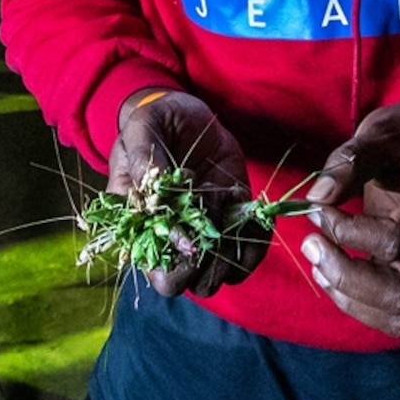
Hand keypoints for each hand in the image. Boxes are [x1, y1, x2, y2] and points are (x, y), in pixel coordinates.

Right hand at [108, 88, 255, 297]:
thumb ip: (145, 156)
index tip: (192, 226)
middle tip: (214, 217)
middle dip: (211, 261)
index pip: (160, 275)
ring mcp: (204, 234)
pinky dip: (258, 240)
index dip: (181, 262)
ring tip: (228, 200)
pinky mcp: (231, 221)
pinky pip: (249, 253)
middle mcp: (173, 241)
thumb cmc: (155, 122)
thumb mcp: (144, 127)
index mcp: (142, 229)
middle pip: (192, 285)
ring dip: (233, 246)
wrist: (185, 114)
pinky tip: (254, 211)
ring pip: (222, 275)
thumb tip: (156, 190)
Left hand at [299, 89, 399, 338]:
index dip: (348, 232)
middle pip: (399, 291)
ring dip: (349, 295)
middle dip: (345, 275)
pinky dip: (357, 304)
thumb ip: (349, 162)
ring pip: (398, 312)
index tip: (318, 208)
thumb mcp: (380, 133)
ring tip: (317, 258)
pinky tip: (330, 273)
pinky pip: (393, 315)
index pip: (396, 240)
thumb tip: (315, 198)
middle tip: (310, 242)